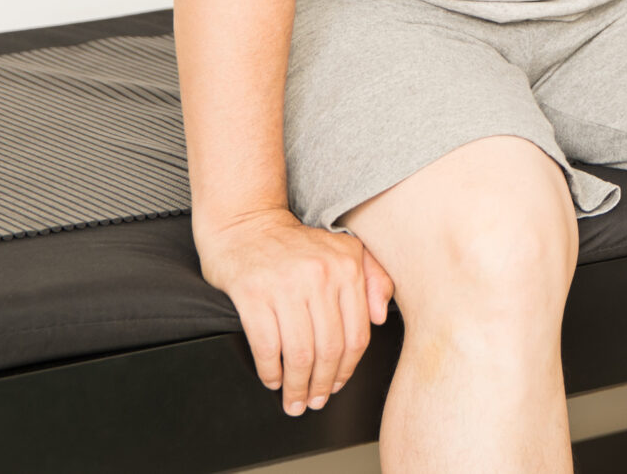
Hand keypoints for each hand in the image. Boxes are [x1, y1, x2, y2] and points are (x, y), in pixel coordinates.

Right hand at [196, 208, 394, 415]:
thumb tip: (380, 318)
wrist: (246, 224)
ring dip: (297, 386)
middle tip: (315, 401)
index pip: (356, 333)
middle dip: (323, 385)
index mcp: (346, 267)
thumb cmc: (296, 245)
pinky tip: (272, 379)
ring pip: (299, 353)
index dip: (348, 368)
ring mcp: (285, 285)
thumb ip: (374, 278)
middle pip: (329, 349)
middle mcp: (320, 276)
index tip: (338, 384)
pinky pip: (266, 346)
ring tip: (294, 400)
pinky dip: (270, 371)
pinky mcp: (253, 294)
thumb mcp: (344, 250)